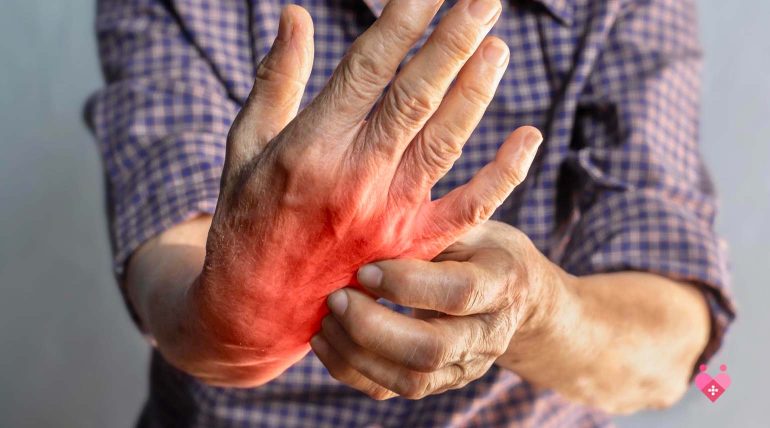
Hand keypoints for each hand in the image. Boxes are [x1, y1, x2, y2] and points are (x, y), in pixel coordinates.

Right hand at [162, 0, 541, 385]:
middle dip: (453, 42)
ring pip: (444, 141)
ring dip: (477, 91)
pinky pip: (468, 209)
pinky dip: (503, 175)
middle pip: (416, 96)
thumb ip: (275, 82)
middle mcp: (355, 176)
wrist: (256, 309)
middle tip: (485, 0)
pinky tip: (529, 137)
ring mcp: (389, 214)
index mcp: (310, 145)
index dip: (404, 21)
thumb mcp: (243, 149)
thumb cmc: (245, 221)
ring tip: (500, 46)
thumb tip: (296, 14)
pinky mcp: (412, 246)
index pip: (367, 67)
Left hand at [311, 220, 550, 398]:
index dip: (408, 284)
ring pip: (410, 380)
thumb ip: (433, 226)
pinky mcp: (440, 382)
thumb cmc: (481, 247)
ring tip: (326, 320)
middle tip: (337, 298)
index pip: (459, 293)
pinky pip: (392, 390)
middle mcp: (488, 334)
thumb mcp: (469, 226)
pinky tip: (326, 341)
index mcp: (501, 283)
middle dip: (373, 327)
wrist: (516, 295)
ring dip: (357, 353)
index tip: (365, 268)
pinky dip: (351, 370)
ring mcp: (466, 366)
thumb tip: (373, 211)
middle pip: (431, 349)